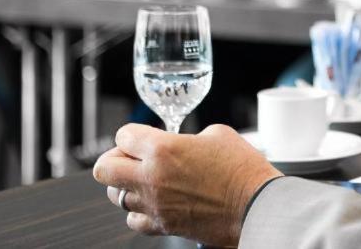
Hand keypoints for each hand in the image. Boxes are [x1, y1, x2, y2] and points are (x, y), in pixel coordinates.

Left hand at [93, 123, 279, 246]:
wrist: (256, 205)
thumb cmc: (242, 169)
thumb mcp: (217, 134)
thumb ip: (188, 137)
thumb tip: (180, 144)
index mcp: (163, 149)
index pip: (123, 136)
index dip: (133, 134)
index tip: (142, 137)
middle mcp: (152, 178)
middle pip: (104, 169)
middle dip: (115, 159)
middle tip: (131, 158)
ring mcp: (155, 205)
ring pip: (115, 196)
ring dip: (128, 185)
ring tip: (147, 180)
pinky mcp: (163, 226)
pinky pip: (133, 219)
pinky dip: (139, 210)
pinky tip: (156, 201)